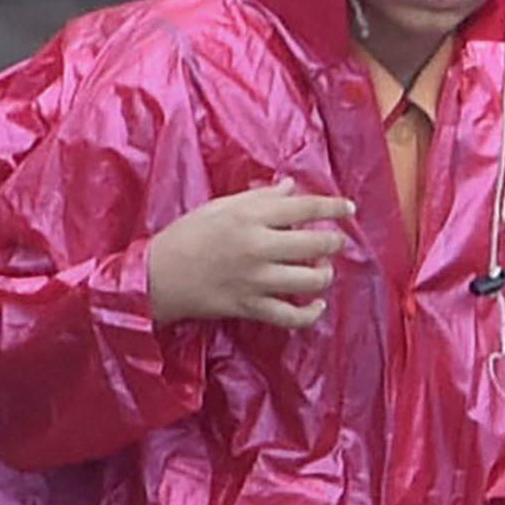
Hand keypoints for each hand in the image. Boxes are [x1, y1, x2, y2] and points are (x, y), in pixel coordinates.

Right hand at [144, 185, 353, 329]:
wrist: (156, 276)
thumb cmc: (186, 235)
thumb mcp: (220, 206)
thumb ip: (260, 198)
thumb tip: (291, 187)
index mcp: (250, 216)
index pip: (305, 207)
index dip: (333, 206)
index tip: (349, 209)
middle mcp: (258, 246)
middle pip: (316, 243)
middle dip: (332, 242)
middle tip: (333, 242)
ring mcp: (256, 280)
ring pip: (310, 280)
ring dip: (323, 274)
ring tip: (320, 270)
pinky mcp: (250, 307)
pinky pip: (291, 317)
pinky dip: (310, 314)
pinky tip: (317, 306)